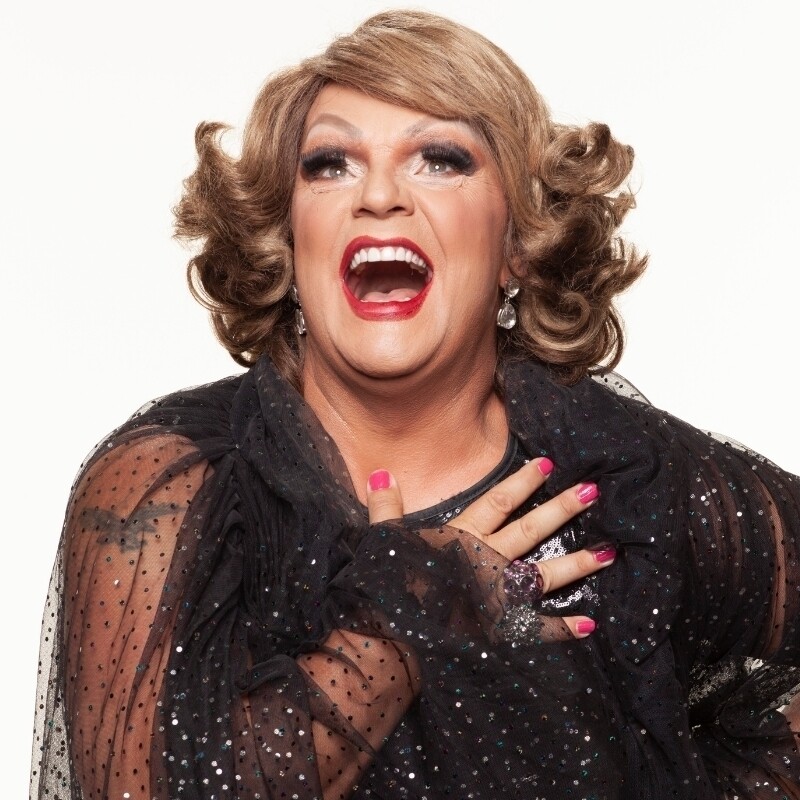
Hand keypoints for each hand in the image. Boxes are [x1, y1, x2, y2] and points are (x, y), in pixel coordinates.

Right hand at [366, 458, 614, 637]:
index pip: (498, 502)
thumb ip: (386, 506)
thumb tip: (381, 472)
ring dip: (578, 563)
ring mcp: (499, 596)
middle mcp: (487, 562)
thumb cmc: (391, 588)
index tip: (548, 464)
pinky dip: (564, 627)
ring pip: (544, 573)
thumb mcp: (384, 540)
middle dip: (562, 509)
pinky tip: (590, 624)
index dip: (523, 482)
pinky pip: (538, 628)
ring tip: (609, 552)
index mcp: (462, 538)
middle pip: (531, 530)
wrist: (393, 639)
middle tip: (592, 491)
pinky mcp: (502, 629)